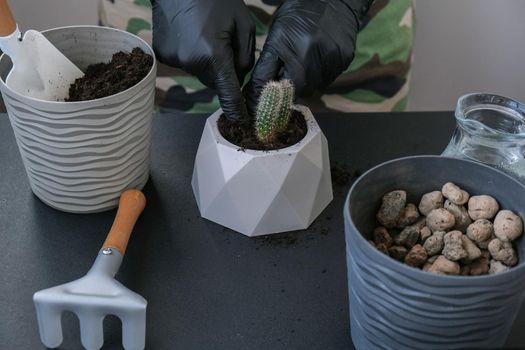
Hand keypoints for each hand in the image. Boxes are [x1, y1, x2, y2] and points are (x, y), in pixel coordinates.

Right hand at [152, 0, 254, 120]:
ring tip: (206, 36)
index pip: (229, 92)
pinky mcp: (163, 55)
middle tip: (225, 47)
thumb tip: (239, 79)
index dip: (237, 109)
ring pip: (200, 73)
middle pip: (216, 81)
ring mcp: (174, 60)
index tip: (241, 121)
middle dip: (224, 72)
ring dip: (207, 63)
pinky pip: (185, 64)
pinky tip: (191, 34)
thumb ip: (246, 57)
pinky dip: (191, 55)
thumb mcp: (243, 23)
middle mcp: (192, 62)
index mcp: (214, 54)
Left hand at [244, 0, 369, 115]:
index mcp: (296, 57)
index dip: (274, 98)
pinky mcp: (345, 60)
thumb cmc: (297, 17)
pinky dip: (320, 74)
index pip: (282, 93)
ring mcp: (333, 62)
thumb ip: (265, 70)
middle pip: (300, 92)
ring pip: (316, 87)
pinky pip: (329, 78)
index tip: (268, 100)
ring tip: (303, 62)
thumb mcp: (275, 39)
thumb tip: (254, 96)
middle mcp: (316, 62)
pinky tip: (317, 59)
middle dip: (290, 89)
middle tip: (286, 76)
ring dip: (306, 82)